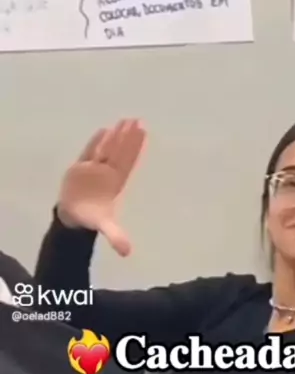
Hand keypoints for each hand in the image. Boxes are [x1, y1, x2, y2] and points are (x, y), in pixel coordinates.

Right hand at [58, 119, 145, 256]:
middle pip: (120, 151)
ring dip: (117, 135)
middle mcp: (107, 172)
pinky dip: (97, 141)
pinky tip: (105, 130)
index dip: (135, 148)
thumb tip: (127, 252)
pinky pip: (90, 150)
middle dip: (128, 137)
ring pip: (107, 147)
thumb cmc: (91, 218)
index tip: (143, 134)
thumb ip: (115, 236)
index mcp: (115, 182)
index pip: (127, 161)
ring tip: (127, 120)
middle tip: (138, 121)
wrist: (72, 217)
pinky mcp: (80, 166)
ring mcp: (95, 167)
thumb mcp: (104, 227)